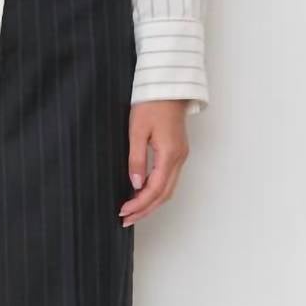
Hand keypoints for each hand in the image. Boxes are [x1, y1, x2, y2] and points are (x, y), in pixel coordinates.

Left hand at [120, 100, 190, 226]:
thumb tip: (134, 184)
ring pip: (168, 189)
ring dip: (151, 202)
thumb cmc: (152, 103)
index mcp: (169, 154)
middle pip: (164, 194)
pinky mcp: (178, 152)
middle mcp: (179, 158)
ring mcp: (181, 156)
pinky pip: (169, 179)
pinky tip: (142, 193)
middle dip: (145, 209)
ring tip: (133, 211)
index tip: (124, 211)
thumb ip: (136, 159)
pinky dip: (156, 191)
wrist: (169, 86)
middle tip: (126, 219)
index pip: (155, 189)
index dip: (139, 204)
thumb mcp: (137, 131)